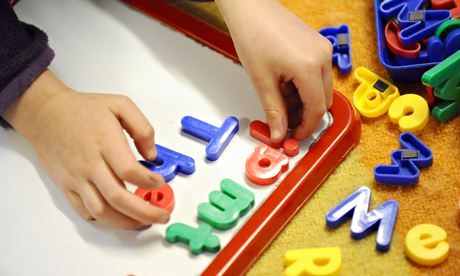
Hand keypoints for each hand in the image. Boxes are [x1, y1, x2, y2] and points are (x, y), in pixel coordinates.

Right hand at [4, 70, 168, 228]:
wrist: (47, 114)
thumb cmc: (84, 109)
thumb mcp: (120, 105)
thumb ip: (142, 128)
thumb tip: (152, 155)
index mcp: (105, 142)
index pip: (129, 171)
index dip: (149, 182)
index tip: (160, 183)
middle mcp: (90, 164)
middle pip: (118, 197)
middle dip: (145, 212)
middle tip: (162, 215)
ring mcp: (77, 178)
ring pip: (102, 211)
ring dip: (125, 221)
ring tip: (143, 221)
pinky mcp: (66, 186)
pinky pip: (84, 210)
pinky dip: (103, 219)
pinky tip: (118, 216)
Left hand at [216, 0, 332, 141]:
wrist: (251, 8)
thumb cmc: (253, 35)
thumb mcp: (262, 81)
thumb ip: (274, 111)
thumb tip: (279, 133)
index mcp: (309, 67)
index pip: (316, 109)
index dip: (305, 128)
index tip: (293, 136)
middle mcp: (322, 57)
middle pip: (323, 100)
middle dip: (305, 115)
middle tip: (284, 122)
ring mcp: (322, 49)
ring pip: (321, 88)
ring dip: (304, 101)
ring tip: (280, 101)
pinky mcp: (318, 45)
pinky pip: (317, 74)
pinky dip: (304, 86)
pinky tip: (285, 86)